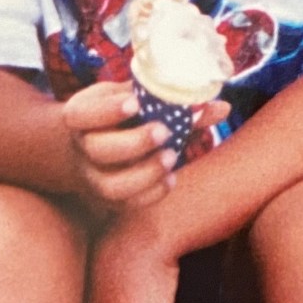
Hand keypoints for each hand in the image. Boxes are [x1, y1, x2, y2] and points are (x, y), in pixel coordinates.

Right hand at [63, 81, 219, 216]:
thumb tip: (221, 108)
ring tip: (171, 157)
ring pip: (111, 186)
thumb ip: (173, 101)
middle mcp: (83, 148)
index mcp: (81, 115)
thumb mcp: (136, 97)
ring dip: (145, 174)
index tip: (135, 102)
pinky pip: (128, 205)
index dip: (107, 110)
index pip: (81, 114)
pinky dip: (152, 193)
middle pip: (98, 151)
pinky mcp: (110, 200)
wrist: (95, 144)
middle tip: (163, 131)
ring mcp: (94, 178)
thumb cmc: (121, 114)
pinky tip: (171, 179)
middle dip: (134, 142)